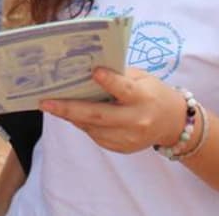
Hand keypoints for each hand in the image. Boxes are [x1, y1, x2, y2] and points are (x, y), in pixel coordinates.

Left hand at [39, 67, 184, 153]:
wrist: (172, 123)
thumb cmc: (152, 92)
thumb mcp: (142, 77)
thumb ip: (119, 75)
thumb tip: (86, 70)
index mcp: (143, 98)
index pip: (125, 90)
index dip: (110, 82)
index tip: (94, 72)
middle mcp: (136, 120)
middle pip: (99, 115)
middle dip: (69, 109)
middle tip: (46, 103)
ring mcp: (129, 138)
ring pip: (93, 128)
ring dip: (70, 116)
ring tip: (52, 105)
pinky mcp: (122, 148)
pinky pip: (96, 136)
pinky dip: (82, 124)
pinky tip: (71, 114)